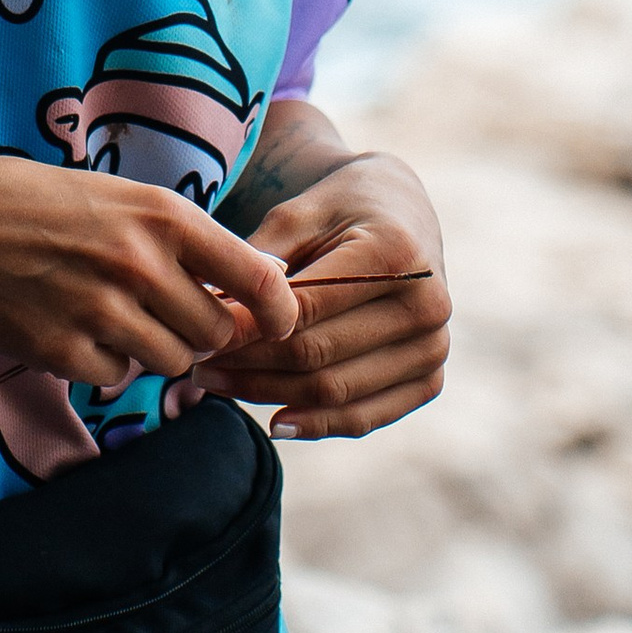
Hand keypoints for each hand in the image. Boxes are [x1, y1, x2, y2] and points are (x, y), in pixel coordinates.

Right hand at [0, 157, 302, 389]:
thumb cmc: (40, 203)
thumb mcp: (122, 198)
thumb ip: (180, 241)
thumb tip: (250, 287)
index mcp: (163, 215)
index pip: (256, 277)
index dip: (278, 311)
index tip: (280, 325)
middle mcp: (140, 263)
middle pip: (214, 331)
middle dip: (201, 331)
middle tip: (168, 313)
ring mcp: (101, 310)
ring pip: (170, 360)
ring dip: (155, 349)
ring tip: (117, 316)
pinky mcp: (64, 350)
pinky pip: (117, 377)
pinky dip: (106, 363)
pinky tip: (75, 327)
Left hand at [199, 150, 448, 439]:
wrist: (401, 211)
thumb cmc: (338, 208)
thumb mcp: (297, 213)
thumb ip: (259, 260)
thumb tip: (209, 310)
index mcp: (395, 253)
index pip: (306, 310)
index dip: (245, 329)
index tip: (198, 336)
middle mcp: (427, 303)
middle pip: (318, 356)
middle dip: (250, 366)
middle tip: (197, 367)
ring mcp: (434, 345)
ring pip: (336, 392)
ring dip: (270, 396)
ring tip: (220, 386)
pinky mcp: (431, 376)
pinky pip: (368, 415)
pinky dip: (319, 424)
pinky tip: (275, 422)